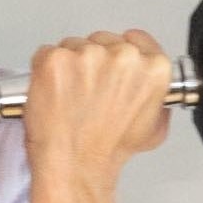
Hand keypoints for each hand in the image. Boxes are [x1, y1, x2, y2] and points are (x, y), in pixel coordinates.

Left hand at [22, 29, 172, 184]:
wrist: (74, 164)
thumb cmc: (107, 151)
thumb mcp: (154, 128)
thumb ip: (157, 98)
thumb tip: (151, 88)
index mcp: (152, 68)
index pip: (136, 38)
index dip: (120, 53)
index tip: (111, 66)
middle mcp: (123, 56)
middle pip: (103, 41)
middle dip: (93, 62)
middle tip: (88, 91)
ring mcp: (87, 55)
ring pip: (73, 45)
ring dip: (69, 66)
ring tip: (70, 97)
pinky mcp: (55, 60)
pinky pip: (46, 53)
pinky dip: (45, 71)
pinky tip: (54, 93)